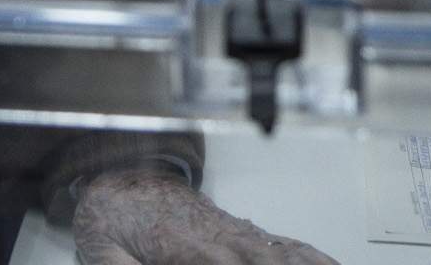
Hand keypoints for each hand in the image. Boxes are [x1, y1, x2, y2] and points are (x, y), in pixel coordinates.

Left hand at [72, 170, 339, 264]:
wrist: (121, 175)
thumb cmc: (112, 214)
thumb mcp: (101, 250)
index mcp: (180, 244)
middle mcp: (215, 235)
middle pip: (261, 261)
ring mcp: (233, 232)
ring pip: (280, 254)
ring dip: (306, 262)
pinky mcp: (241, 232)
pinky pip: (283, 246)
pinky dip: (310, 255)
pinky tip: (330, 262)